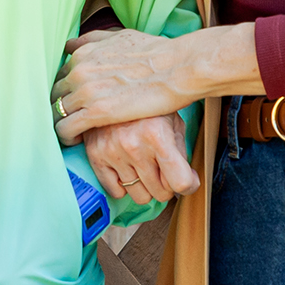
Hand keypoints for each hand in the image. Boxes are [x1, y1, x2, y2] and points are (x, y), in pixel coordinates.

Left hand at [54, 28, 199, 141]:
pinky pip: (66, 128)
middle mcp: (79, 70)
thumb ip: (94, 40)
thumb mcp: (120, 36)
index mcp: (83, 54)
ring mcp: (85, 92)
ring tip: (74, 132)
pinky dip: (67, 136)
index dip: (67, 91)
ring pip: (57, 112)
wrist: (179, 67)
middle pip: (54, 95)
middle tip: (74, 118)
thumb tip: (72, 44)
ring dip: (64, 122)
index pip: (60, 76)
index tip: (75, 101)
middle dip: (62, 107)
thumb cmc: (156, 52)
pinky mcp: (96, 112)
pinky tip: (76, 140)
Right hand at [83, 113, 198, 204]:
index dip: (189, 184)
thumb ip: (181, 152)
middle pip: (161, 193)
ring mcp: (112, 152)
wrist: (112, 88)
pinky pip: (116, 191)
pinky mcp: (95, 156)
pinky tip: (128, 169)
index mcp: (157, 135)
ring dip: (145, 186)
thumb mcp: (173, 122)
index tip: (188, 180)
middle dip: (166, 185)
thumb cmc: (148, 106)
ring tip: (145, 167)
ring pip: (139, 196)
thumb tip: (189, 182)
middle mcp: (133, 146)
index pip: (180, 182)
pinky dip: (124, 185)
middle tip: (163, 170)